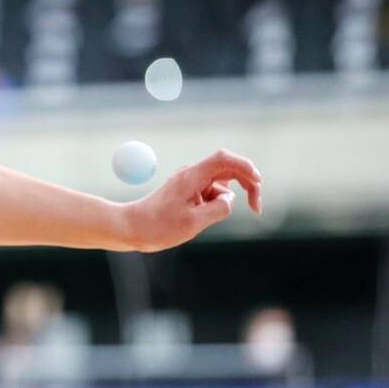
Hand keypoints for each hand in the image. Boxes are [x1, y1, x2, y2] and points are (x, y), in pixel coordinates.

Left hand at [124, 149, 262, 252]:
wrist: (130, 228)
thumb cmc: (157, 227)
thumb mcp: (193, 222)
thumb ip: (219, 209)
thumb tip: (230, 199)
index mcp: (192, 176)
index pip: (224, 158)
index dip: (246, 166)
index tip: (258, 183)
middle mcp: (191, 175)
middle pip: (228, 169)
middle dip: (247, 185)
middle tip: (256, 208)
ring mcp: (189, 183)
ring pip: (220, 186)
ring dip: (225, 201)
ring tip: (203, 221)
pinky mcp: (186, 192)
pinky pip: (210, 195)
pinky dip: (214, 206)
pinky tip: (198, 220)